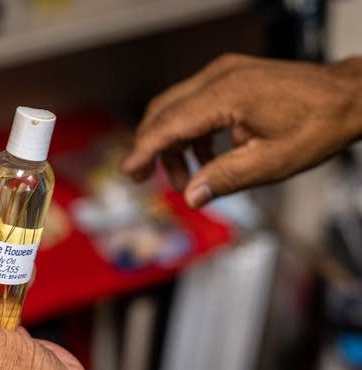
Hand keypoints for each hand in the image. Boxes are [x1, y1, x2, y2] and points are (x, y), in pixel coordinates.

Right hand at [123, 53, 361, 207]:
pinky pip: (195, 104)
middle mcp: (219, 77)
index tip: (128, 171)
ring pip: (177, 108)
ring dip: (173, 144)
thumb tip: (191, 197)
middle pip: (164, 111)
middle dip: (151, 147)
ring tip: (186, 178)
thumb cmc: (317, 125)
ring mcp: (224, 73)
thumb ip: (223, 179)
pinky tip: (206, 158)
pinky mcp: (231, 77)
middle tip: (145, 178)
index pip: (169, 124)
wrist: (350, 96)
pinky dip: (191, 133)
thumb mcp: (270, 163)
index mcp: (227, 95)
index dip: (144, 150)